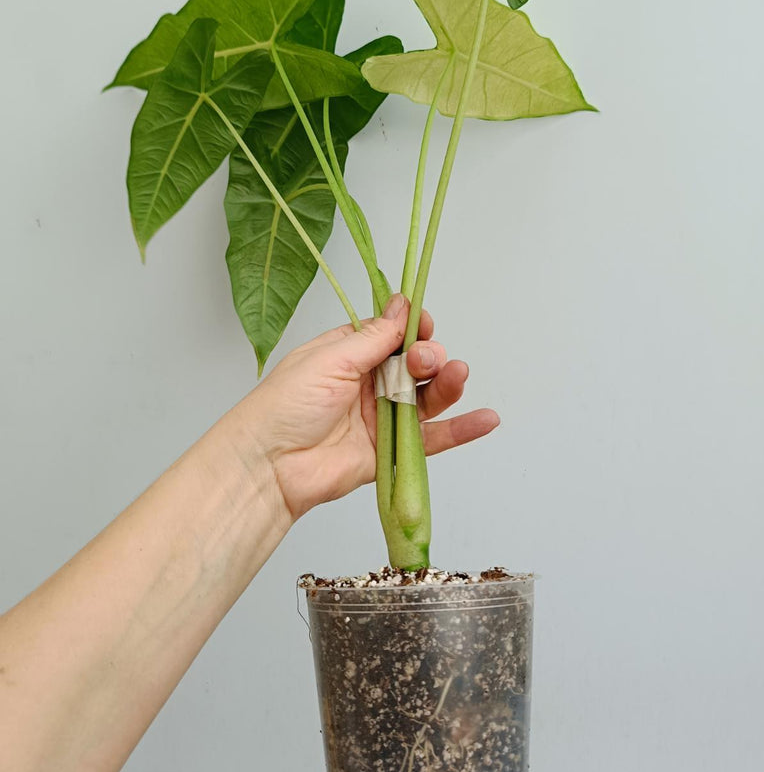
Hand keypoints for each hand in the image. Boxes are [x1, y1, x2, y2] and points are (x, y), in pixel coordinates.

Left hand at [238, 294, 499, 518]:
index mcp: (349, 353)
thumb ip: (372, 337)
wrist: (269, 466)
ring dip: (448, 384)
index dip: (412, 327)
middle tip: (425, 359)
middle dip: (428, 355)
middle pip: (415, 363)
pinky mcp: (391, 450)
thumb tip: (402, 306)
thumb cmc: (285, 406)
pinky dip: (461, 429)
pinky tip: (486, 418)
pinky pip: (432, 438)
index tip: (423, 324)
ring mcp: (381, 416)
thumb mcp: (329, 359)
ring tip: (457, 375)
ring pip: (427, 396)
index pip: (392, 333)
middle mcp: (368, 382)